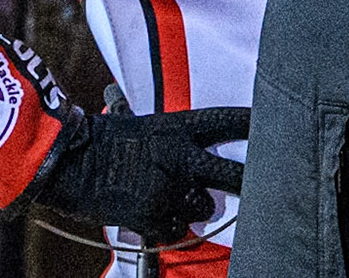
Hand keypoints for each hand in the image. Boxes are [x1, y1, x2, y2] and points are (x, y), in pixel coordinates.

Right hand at [25, 103, 248, 240]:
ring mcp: (167, 189)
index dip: (256, 122)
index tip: (279, 120)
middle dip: (252, 183)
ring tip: (174, 198)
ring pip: (204, 208)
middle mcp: (179, 158)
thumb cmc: (103, 138)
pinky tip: (153, 214)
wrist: (69, 162)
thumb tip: (195, 152)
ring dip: (195, 208)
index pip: (228, 121)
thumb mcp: (142, 125)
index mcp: (177, 128)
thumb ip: (173, 140)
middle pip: (233, 174)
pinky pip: (176, 229)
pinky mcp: (152, 216)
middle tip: (269, 187)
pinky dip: (168, 226)